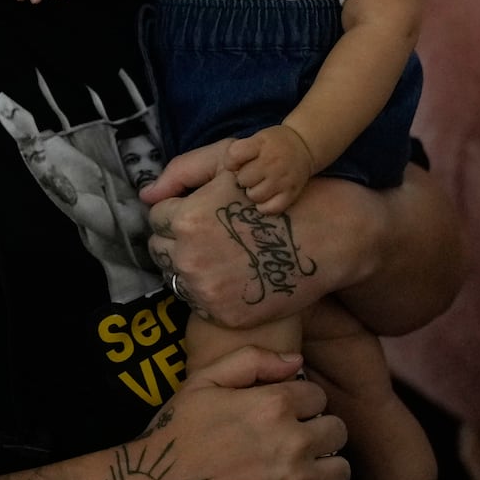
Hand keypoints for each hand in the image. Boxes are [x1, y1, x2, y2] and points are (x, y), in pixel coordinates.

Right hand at [105, 346, 351, 479]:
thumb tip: (297, 361)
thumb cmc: (176, 433)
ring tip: (299, 470)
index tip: (284, 414)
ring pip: (341, 470)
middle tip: (293, 441)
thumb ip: (251, 361)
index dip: (301, 402)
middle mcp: (293, 442)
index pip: (318, 396)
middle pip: (336, 431)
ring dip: (325, 467)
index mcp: (274, 404)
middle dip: (318, 431)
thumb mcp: (203, 381)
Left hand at [143, 146, 390, 329]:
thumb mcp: (232, 164)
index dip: (178, 214)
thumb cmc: (281, 194)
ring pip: (178, 280)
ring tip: (222, 257)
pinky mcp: (226, 315)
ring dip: (191, 268)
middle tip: (209, 237)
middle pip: (161, 252)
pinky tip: (234, 277)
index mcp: (185, 219)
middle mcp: (189, 257)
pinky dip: (211, 293)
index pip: (157, 220)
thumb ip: (184, 173)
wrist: (332, 236)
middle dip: (179, 242)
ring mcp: (206, 291)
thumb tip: (147, 195)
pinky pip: (200, 305)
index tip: (199, 215)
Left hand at [226, 124, 314, 213]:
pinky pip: (270, 208)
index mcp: (261, 144)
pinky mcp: (292, 193)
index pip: (234, 155)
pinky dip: (265, 206)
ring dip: (254, 192)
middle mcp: (272, 162)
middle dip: (244, 178)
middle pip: (243, 179)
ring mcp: (283, 179)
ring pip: (254, 196)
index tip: (237, 163)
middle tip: (252, 175)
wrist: (304, 146)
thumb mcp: (256, 138)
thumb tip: (229, 171)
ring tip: (260, 184)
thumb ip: (240, 152)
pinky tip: (267, 196)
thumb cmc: (273, 144)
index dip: (231, 162)